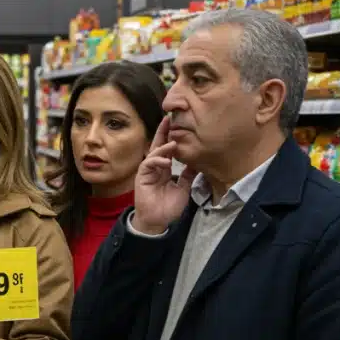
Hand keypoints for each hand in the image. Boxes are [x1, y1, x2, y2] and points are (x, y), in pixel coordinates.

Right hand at [132, 115, 196, 234]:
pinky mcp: (142, 177)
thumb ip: (188, 176)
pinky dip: (157, 160)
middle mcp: (156, 167)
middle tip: (169, 118)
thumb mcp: (183, 189)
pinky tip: (167, 161)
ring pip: (154, 153)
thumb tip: (197, 163)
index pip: (168, 150)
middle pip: (158, 145)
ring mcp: (148, 171)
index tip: (179, 125)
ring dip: (163, 146)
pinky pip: (148, 164)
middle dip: (163, 132)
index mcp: (165, 169)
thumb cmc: (168, 207)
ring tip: (173, 142)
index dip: (172, 138)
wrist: (157, 221)